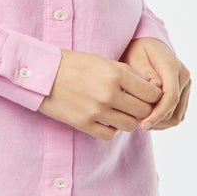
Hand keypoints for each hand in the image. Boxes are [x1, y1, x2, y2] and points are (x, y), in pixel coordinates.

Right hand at [39, 50, 163, 139]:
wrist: (42, 72)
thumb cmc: (74, 64)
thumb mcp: (103, 61)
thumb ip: (127, 73)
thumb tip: (151, 89)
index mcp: (115, 74)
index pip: (151, 93)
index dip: (154, 96)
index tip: (148, 96)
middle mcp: (108, 93)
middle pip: (143, 111)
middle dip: (144, 109)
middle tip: (136, 105)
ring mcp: (96, 111)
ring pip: (130, 125)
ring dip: (128, 120)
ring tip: (120, 112)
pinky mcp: (83, 124)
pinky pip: (110, 134)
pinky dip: (112, 129)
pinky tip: (106, 120)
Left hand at [119, 36, 190, 130]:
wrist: (148, 45)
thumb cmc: (138, 51)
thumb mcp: (136, 58)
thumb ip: (146, 74)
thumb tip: (156, 89)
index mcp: (172, 66)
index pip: (170, 97)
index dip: (158, 114)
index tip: (143, 124)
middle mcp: (184, 76)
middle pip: (175, 110)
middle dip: (157, 120)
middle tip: (137, 123)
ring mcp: (186, 85)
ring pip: (178, 115)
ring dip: (160, 123)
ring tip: (142, 122)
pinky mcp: (184, 92)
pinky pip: (178, 114)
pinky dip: (164, 120)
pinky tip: (149, 118)